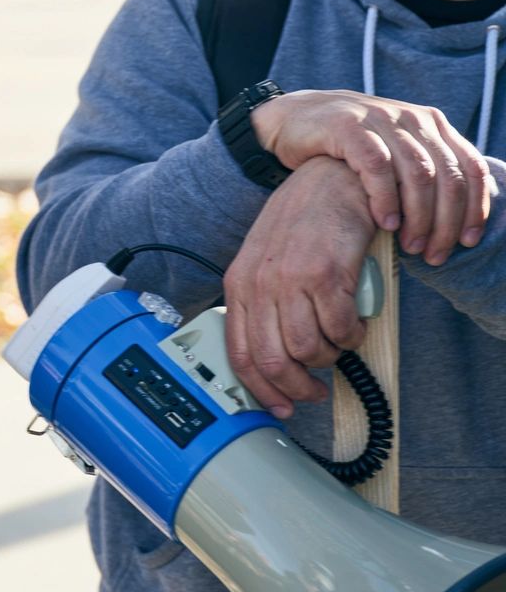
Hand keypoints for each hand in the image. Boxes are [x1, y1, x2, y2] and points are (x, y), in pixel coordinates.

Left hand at [223, 156, 375, 417]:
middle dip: (297, 388)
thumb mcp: (266, 264)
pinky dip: (351, 336)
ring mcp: (290, 280)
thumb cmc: (302, 225)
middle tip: (315, 391)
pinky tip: (353, 321)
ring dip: (329, 357)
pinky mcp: (326, 276)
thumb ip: (263, 305)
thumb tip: (271, 357)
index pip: (238, 353)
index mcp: (237, 285)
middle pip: (272, 361)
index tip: (278, 408)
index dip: (259, 390)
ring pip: (309, 350)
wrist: (330, 184)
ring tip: (337, 341)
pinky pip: (341, 330)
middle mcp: (258, 285)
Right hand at [251, 88, 489, 264]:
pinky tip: (385, 223)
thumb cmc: (345, 145)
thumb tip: (458, 215)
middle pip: (447, 175)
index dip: (476, 207)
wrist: (291, 118)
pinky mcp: (348, 126)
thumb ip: (423, 170)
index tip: (469, 241)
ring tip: (409, 245)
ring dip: (419, 216)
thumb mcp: (392, 150)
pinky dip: (386, 199)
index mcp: (430, 123)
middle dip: (446, 221)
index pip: (470, 166)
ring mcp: (380, 119)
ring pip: (418, 174)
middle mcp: (411, 118)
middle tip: (433, 254)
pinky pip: (378, 167)